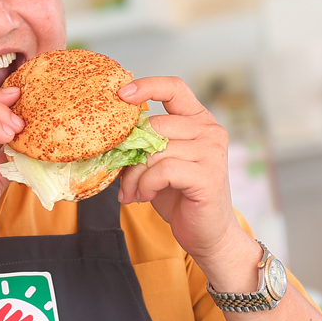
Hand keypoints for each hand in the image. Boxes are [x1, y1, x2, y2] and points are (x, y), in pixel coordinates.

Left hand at [116, 77, 258, 290]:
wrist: (207, 234)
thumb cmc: (179, 196)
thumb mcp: (158, 163)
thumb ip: (145, 143)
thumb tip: (109, 134)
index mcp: (199, 120)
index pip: (174, 87)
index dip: (147, 86)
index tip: (121, 95)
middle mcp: (210, 131)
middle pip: (154, 126)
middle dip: (130, 154)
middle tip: (122, 178)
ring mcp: (212, 152)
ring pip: (155, 150)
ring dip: (135, 175)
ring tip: (133, 191)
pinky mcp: (208, 175)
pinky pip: (162, 170)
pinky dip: (147, 185)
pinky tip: (146, 196)